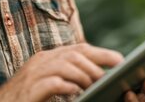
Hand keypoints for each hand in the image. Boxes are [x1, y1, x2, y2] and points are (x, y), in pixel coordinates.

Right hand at [0, 43, 123, 101]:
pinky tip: (76, 93)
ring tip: (96, 86)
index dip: (101, 53)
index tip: (120, 60)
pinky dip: (68, 86)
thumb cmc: (24, 99)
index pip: (78, 49)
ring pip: (66, 65)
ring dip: (85, 76)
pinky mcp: (30, 90)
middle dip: (97, 64)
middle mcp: (41, 61)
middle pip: (75, 54)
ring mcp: (34, 74)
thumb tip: (92, 79)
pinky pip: (53, 83)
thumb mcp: (46, 83)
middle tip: (109, 78)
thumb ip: (64, 77)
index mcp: (46, 58)